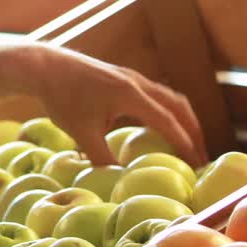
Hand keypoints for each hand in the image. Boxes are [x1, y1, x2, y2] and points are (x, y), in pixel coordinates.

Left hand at [32, 46, 206, 167]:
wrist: (45, 66)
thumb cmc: (62, 98)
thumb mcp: (81, 133)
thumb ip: (102, 158)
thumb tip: (120, 180)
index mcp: (130, 95)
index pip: (167, 120)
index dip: (184, 142)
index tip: (197, 163)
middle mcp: (137, 83)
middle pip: (178, 106)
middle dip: (193, 131)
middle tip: (200, 157)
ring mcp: (131, 78)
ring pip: (168, 98)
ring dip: (181, 120)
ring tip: (187, 144)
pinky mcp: (123, 78)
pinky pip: (155, 95)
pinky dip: (165, 111)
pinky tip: (159, 129)